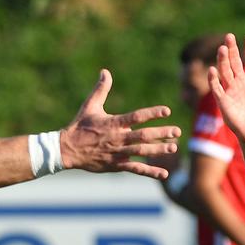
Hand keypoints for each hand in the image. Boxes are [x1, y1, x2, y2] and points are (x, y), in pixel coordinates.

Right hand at [59, 69, 178, 178]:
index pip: (136, 117)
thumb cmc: (80, 126)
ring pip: (142, 152)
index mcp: (113, 123)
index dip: (152, 113)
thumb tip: (105, 71)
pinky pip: (136, 169)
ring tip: (174, 147)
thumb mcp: (90, 106)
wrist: (67, 149)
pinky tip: (164, 173)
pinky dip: (150, 172)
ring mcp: (118, 153)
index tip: (167, 110)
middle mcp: (118, 138)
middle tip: (177, 131)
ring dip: (158, 150)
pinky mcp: (116, 165)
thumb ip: (101, 89)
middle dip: (161, 133)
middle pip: (143, 135)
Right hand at [209, 33, 244, 145]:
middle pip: (235, 61)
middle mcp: (242, 81)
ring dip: (223, 60)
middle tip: (229, 36)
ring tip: (222, 48)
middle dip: (232, 49)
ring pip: (225, 71)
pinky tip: (212, 69)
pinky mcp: (224, 100)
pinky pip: (217, 87)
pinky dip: (214, 79)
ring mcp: (232, 89)